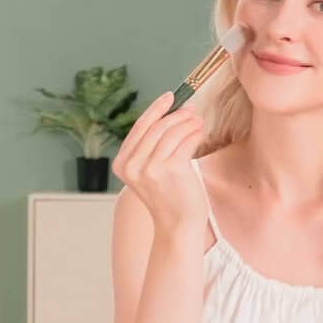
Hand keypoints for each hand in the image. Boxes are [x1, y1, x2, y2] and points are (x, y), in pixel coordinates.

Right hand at [111, 91, 207, 235]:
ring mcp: (150, 168)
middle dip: (176, 115)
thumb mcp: (151, 172)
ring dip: (188, 123)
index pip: (139, 128)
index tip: (170, 96)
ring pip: (171, 133)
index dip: (156, 109)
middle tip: (191, 109)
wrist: (178, 225)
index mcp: (122, 164)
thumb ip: (152, 147)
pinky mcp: (170, 170)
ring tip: (198, 121)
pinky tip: (200, 132)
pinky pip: (184, 141)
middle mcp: (132, 166)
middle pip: (156, 128)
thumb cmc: (169, 197)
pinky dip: (194, 133)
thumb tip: (172, 113)